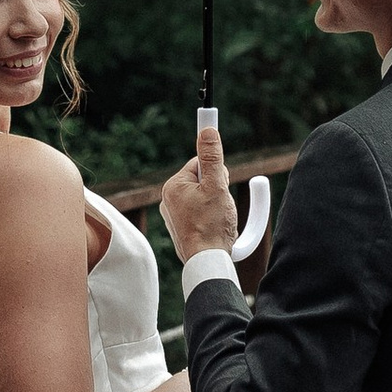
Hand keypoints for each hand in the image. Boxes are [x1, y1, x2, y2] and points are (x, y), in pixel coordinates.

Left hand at [157, 130, 237, 261]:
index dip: (217, 173)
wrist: (207, 262)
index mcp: (174, 186)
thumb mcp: (216, 186)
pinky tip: (215, 229)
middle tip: (221, 207)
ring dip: (217, 204)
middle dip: (218, 190)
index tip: (223, 180)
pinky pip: (200, 213)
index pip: (201, 164)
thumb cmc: (212, 226)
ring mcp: (174, 215)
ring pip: (204, 198)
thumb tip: (207, 129)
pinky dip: (211, 217)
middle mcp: (169, 199)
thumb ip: (213, 157)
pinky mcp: (181, 229)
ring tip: (219, 220)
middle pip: (203, 181)